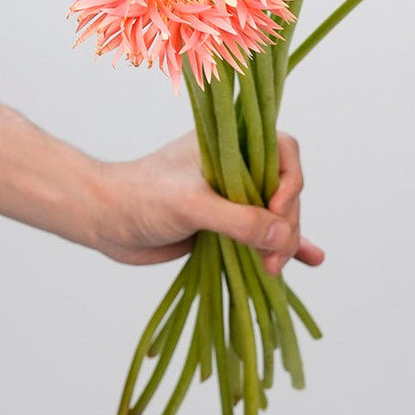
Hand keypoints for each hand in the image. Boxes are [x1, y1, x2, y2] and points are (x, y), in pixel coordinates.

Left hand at [93, 131, 324, 275]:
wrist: (105, 220)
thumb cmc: (140, 197)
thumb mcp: (191, 205)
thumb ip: (238, 219)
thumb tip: (282, 235)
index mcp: (229, 145)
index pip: (281, 151)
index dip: (289, 181)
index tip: (275, 212)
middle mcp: (235, 168)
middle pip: (284, 190)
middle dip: (285, 224)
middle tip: (271, 258)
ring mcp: (231, 197)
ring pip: (276, 216)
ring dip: (284, 241)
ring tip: (275, 269)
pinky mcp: (225, 225)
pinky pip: (262, 234)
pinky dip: (283, 245)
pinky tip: (309, 260)